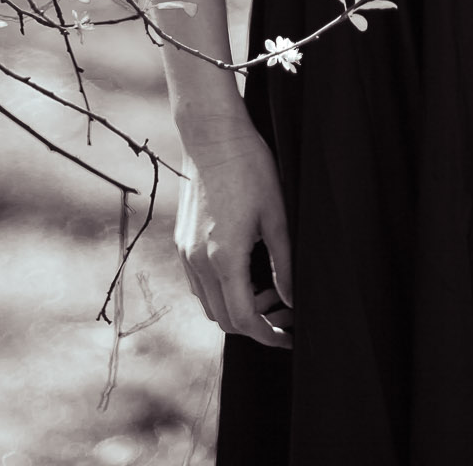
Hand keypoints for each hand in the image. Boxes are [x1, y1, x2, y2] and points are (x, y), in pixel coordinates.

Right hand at [174, 115, 293, 348]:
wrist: (212, 135)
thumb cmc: (249, 167)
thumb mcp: (276, 215)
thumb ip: (284, 263)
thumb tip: (291, 300)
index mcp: (224, 258)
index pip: (243, 320)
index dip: (268, 336)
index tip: (289, 337)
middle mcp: (198, 261)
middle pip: (224, 319)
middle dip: (257, 325)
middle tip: (285, 311)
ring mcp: (185, 252)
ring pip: (209, 304)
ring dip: (237, 308)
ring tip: (268, 291)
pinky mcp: (181, 241)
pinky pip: (199, 284)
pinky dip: (221, 291)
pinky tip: (244, 274)